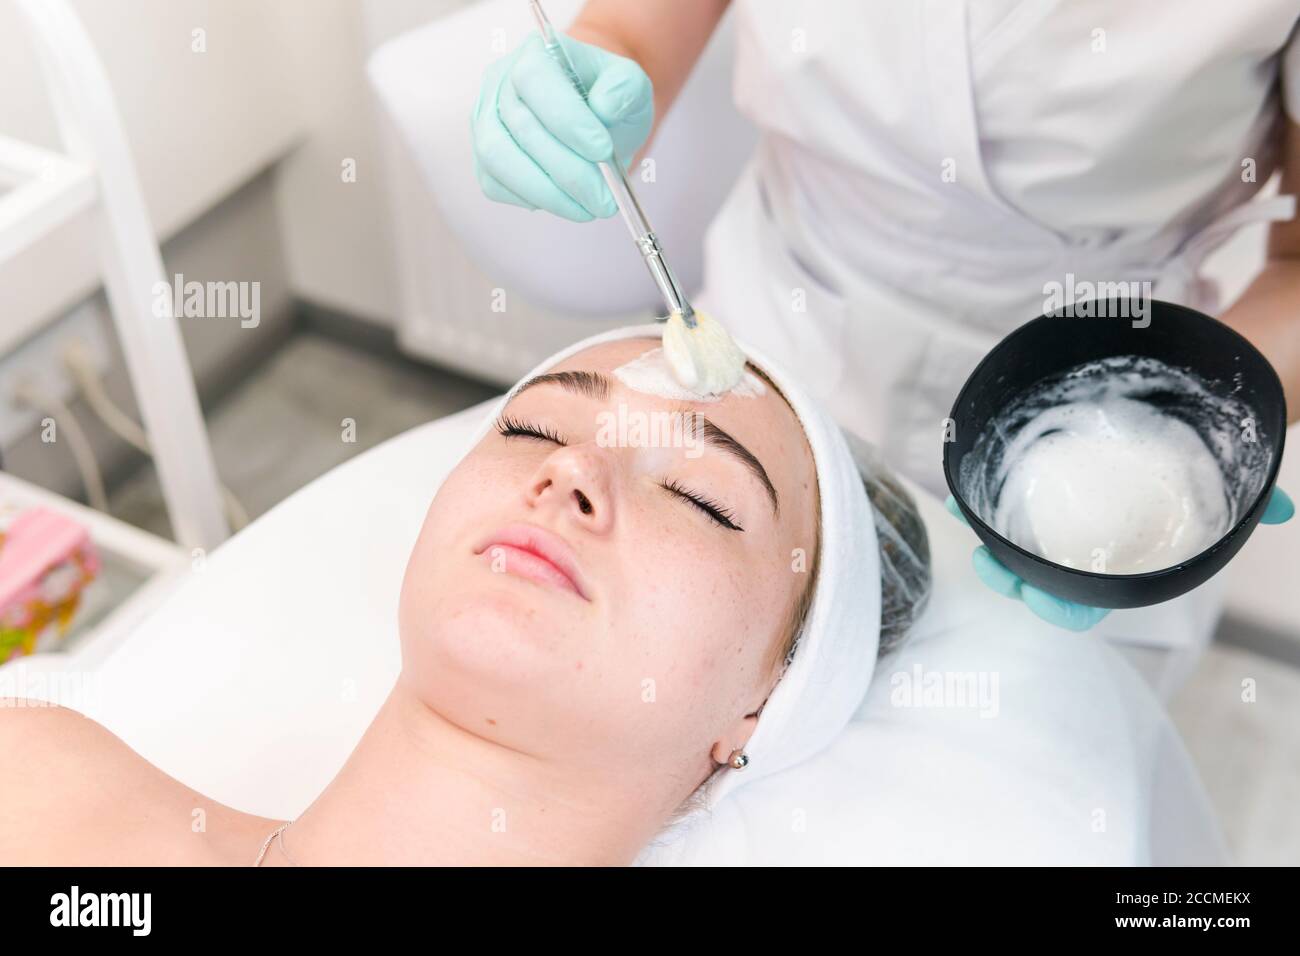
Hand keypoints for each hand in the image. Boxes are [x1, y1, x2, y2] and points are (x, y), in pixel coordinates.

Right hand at [471, 31, 652, 221]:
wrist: (595, 123)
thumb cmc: (609, 101)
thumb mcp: (631, 85)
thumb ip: (624, 87)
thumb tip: (604, 106)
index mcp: (535, 53)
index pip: (534, 79)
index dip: (566, 118)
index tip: (602, 150)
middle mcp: (500, 83)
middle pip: (521, 127)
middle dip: (568, 171)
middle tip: (605, 199)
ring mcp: (486, 122)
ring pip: (500, 159)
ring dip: (548, 192)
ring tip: (588, 208)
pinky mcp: (484, 160)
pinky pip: (496, 186)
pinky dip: (533, 199)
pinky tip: (566, 202)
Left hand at [944, 488, 1293, 630]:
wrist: (1171, 411)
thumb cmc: (1193, 460)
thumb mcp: (1220, 478)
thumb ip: (1246, 496)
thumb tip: (1282, 508)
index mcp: (1117, 557)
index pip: (1084, 599)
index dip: (1061, 607)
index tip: (1040, 599)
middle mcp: (1081, 540)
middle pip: (1035, 576)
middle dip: (1008, 577)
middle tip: (990, 562)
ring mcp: (1052, 511)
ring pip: (1008, 537)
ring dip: (982, 532)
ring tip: (962, 512)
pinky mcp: (1032, 478)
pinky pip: (997, 494)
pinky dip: (977, 492)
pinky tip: (961, 483)